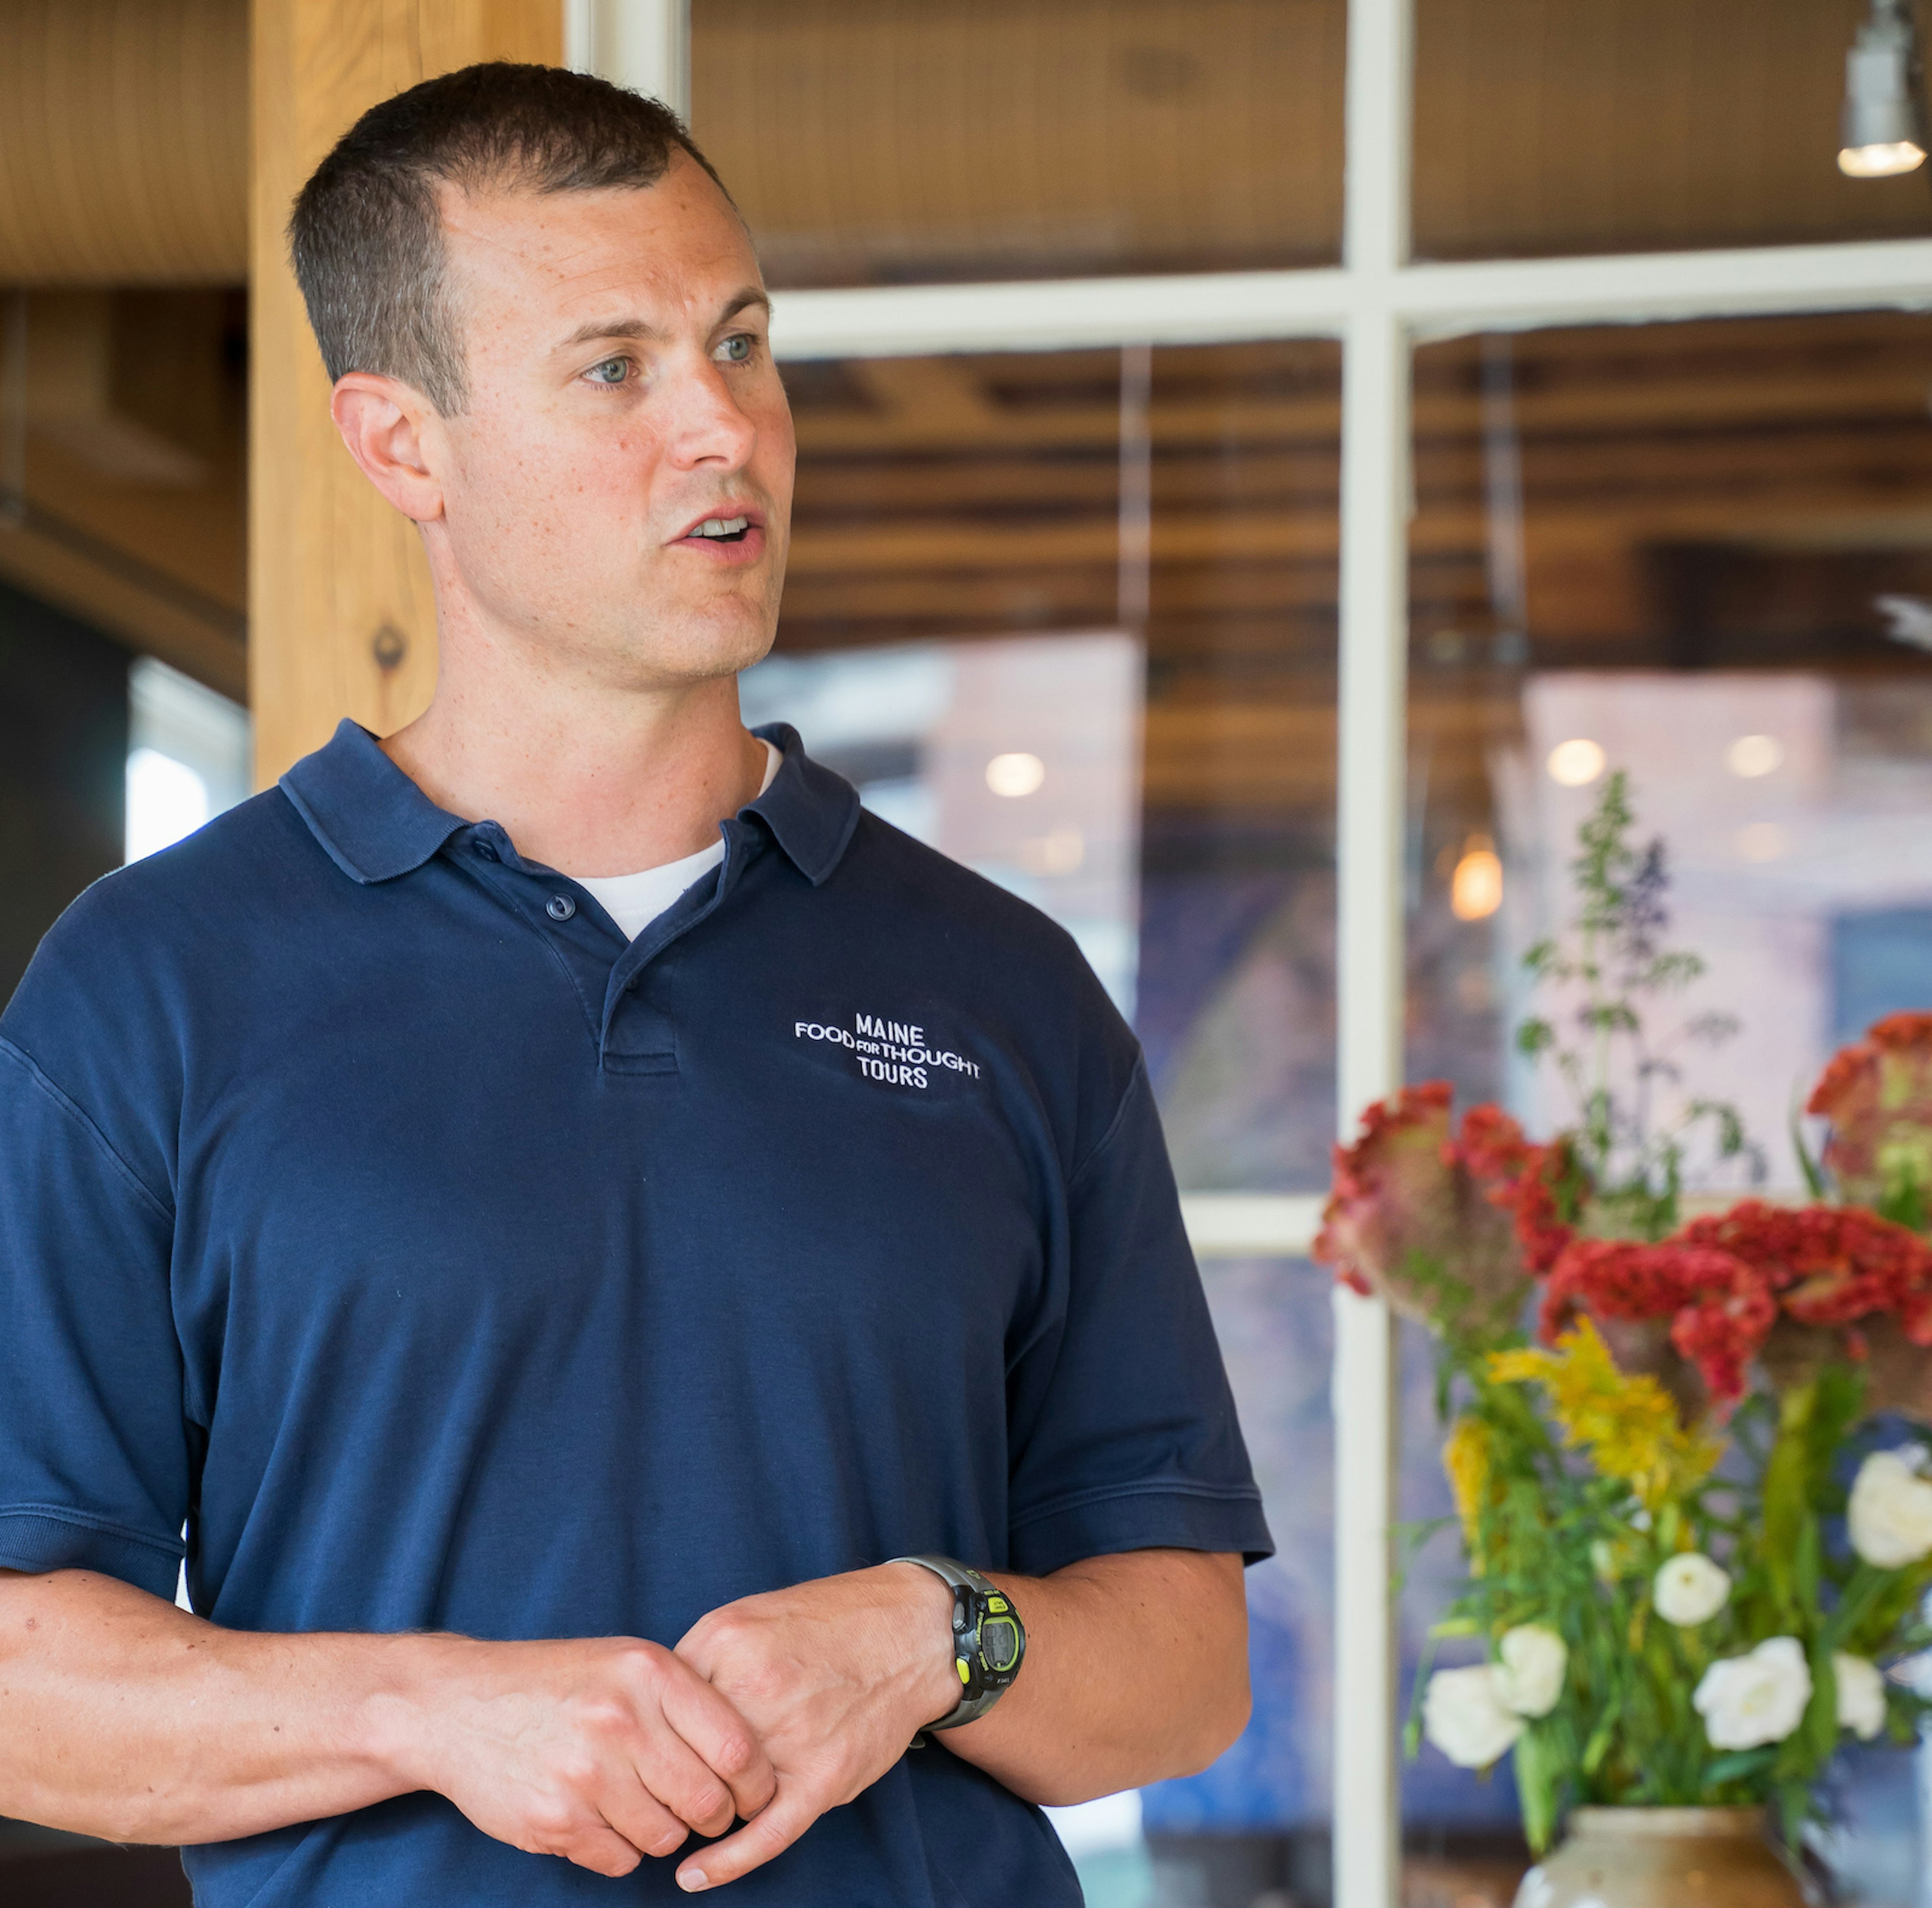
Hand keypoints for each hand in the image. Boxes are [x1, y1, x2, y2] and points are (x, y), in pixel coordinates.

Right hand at [390, 1634, 776, 1878]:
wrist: (458, 1705)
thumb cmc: (558, 1682)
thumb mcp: (627, 1662)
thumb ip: (685, 1699)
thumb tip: (748, 1757)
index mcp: (650, 1673)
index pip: (737, 1747)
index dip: (756, 1782)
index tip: (753, 1792)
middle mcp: (622, 1721)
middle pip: (707, 1802)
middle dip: (714, 1816)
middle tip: (702, 1810)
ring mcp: (586, 1775)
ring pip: (665, 1838)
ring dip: (663, 1832)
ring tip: (640, 1804)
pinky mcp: (555, 1821)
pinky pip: (621, 1860)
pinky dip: (620, 1849)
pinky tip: (601, 1816)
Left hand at [668, 1563, 959, 1890]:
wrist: (912, 1631)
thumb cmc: (830, 1623)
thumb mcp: (752, 1614)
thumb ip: (704, 1659)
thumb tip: (655, 1711)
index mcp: (726, 1640)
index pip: (657, 1706)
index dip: (652, 1733)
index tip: (648, 1749)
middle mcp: (752, 1686)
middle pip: (683, 1752)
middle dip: (677, 1772)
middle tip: (671, 1782)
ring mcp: (789, 1733)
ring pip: (720, 1793)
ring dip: (707, 1804)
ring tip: (703, 1803)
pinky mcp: (824, 1776)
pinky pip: (765, 1832)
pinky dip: (727, 1861)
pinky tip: (694, 1876)